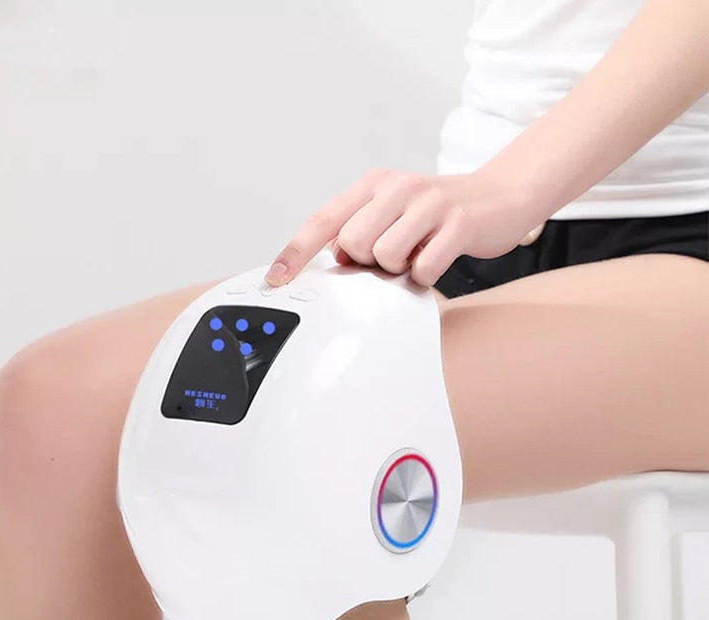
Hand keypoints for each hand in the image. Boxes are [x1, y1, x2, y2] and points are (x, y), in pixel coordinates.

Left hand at [265, 168, 542, 286]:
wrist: (499, 196)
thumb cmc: (437, 214)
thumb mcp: (392, 213)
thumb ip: (359, 230)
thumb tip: (336, 258)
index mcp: (373, 185)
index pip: (322, 220)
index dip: (295, 252)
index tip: (276, 279)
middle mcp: (396, 188)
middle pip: (352, 245)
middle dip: (368, 261)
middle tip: (394, 254)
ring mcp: (428, 203)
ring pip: (384, 257)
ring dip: (399, 268)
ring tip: (418, 253)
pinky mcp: (457, 224)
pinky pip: (422, 268)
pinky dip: (426, 275)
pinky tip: (438, 258)